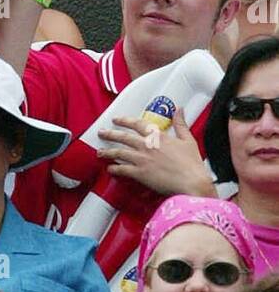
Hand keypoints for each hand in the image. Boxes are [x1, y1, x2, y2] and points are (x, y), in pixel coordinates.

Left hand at [97, 108, 214, 196]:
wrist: (191, 182)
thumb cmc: (192, 164)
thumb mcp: (188, 139)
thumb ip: (181, 124)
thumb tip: (179, 110)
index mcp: (158, 137)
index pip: (138, 124)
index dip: (125, 121)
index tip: (117, 119)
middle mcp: (147, 146)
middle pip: (124, 137)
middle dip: (110, 134)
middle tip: (102, 132)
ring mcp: (142, 159)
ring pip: (119, 152)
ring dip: (108, 151)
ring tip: (100, 151)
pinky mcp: (140, 173)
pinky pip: (122, 169)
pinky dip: (114, 168)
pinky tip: (109, 168)